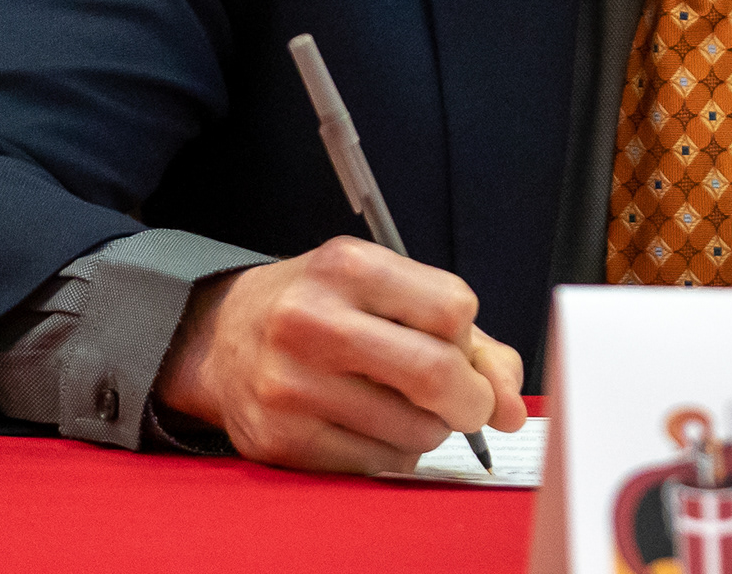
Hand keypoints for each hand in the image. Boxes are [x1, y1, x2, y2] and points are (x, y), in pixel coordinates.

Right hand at [154, 236, 525, 472]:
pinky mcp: (281, 441)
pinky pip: (378, 464)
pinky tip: (368, 426)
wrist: (222, 339)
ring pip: (415, 430)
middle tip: (466, 403)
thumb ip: (466, 337)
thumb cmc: (324, 309)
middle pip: (436, 373)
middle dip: (470, 400)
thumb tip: (509, 406)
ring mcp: (291, 385)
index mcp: (347, 267)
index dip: (468, 338)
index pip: (453, 308)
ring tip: (399, 405)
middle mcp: (312, 322)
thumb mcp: (386, 291)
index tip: (457, 347)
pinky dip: (392, 454)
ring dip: (429, 429)